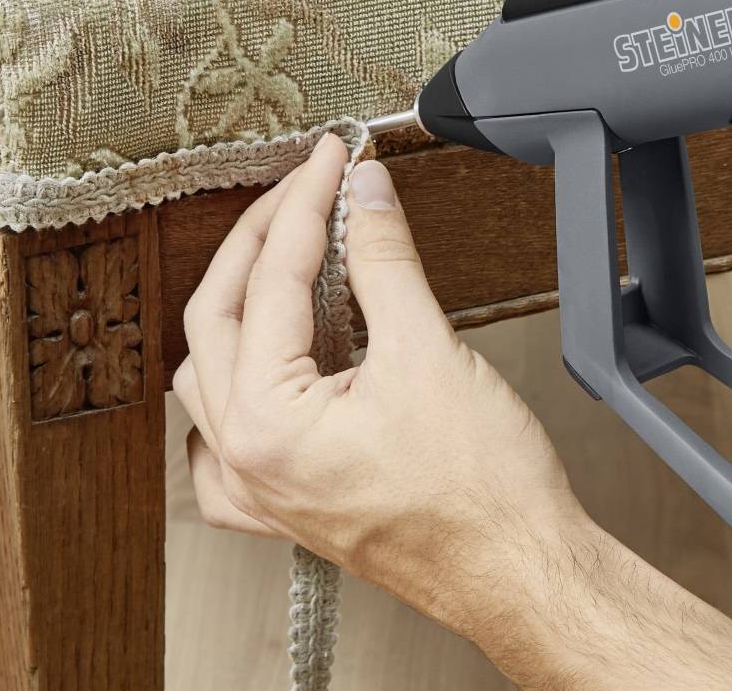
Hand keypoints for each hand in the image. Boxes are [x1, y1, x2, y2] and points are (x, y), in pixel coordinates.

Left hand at [173, 136, 586, 631]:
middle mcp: (246, 462)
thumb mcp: (431, 351)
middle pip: (220, 317)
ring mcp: (261, 490)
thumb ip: (386, 261)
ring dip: (242, 306)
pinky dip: (236, 391)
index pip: (272, 281)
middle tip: (309, 189)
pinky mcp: (287, 506)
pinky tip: (265, 365)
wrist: (519, 569)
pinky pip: (225, 444)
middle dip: (265, 240)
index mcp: (266, 425)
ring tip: (288, 254)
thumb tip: (366, 199)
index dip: (306, 205)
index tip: (331, 162)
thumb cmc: (483, 495)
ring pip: (212, 374)